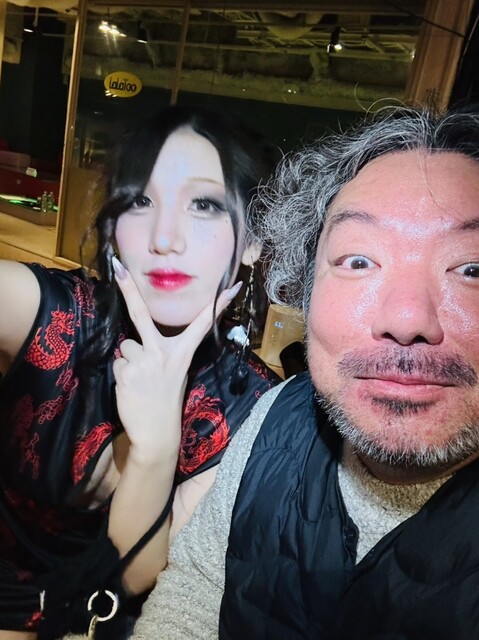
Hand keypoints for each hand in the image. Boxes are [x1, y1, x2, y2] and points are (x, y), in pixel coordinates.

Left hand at [111, 257, 240, 459]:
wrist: (156, 432)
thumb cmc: (166, 399)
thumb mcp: (176, 372)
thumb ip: (163, 352)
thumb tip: (137, 340)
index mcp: (181, 353)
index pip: (200, 324)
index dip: (216, 305)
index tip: (231, 287)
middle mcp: (163, 353)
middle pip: (141, 314)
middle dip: (128, 288)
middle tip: (117, 266)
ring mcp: (143, 361)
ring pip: (126, 346)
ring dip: (130, 360)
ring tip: (140, 379)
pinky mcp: (126, 372)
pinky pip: (119, 363)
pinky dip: (123, 374)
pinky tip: (132, 388)